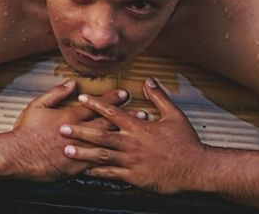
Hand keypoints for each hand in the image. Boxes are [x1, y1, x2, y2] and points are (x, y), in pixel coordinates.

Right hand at [10, 80, 131, 182]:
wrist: (19, 155)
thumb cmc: (26, 131)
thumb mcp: (38, 105)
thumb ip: (57, 93)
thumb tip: (72, 83)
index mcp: (71, 116)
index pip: (96, 105)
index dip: (112, 99)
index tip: (124, 94)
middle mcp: (79, 132)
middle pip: (108, 123)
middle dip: (126, 118)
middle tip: (142, 113)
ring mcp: (80, 150)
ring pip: (107, 142)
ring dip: (124, 137)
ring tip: (139, 134)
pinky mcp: (77, 166)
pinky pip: (98, 163)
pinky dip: (111, 160)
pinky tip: (123, 160)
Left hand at [62, 77, 205, 193]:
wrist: (195, 168)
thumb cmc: (186, 142)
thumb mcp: (174, 115)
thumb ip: (159, 97)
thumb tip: (148, 81)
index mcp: (139, 127)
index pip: (113, 113)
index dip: (95, 105)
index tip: (81, 99)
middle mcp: (132, 143)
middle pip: (101, 134)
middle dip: (80, 130)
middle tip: (62, 127)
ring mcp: (131, 161)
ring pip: (102, 155)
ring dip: (83, 152)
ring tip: (66, 150)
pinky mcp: (134, 177)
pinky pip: (111, 174)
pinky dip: (97, 172)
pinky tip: (84, 171)